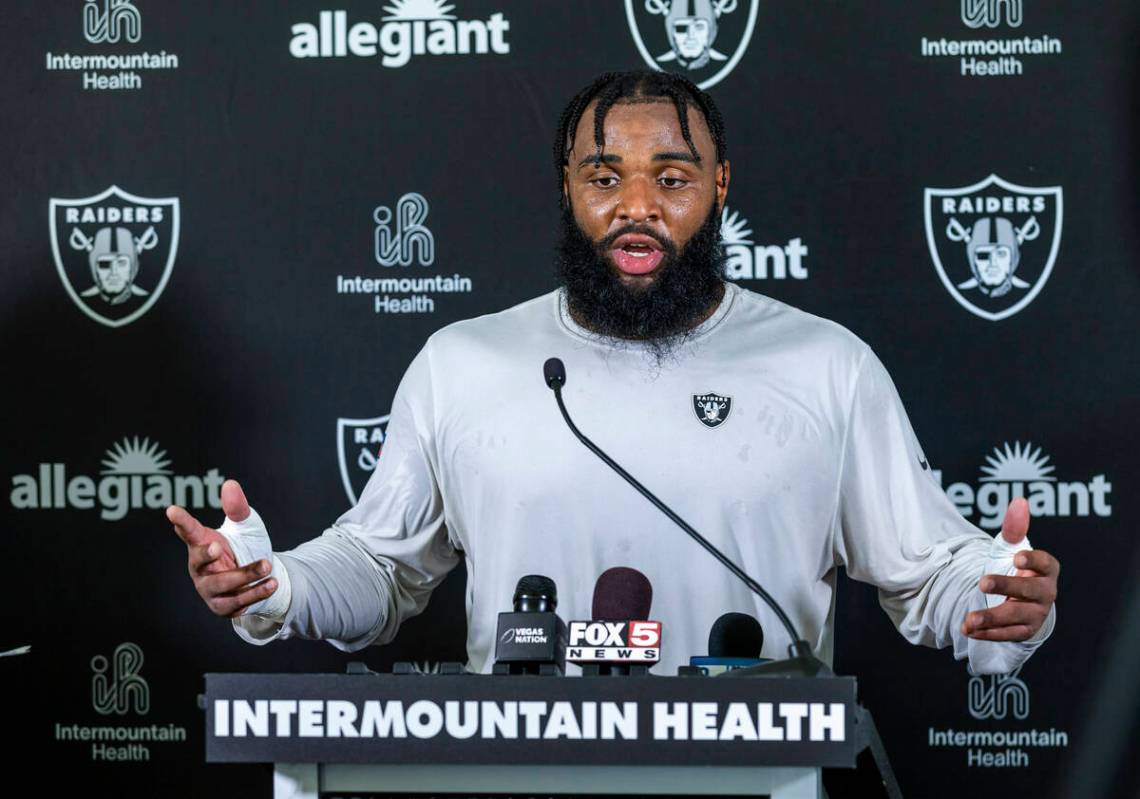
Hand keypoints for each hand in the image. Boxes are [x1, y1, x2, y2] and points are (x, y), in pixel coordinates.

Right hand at [167, 479, 277, 618]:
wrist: (260, 578)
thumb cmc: (245, 547)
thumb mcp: (246, 527)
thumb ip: (238, 508)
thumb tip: (231, 484)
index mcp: (202, 544)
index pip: (189, 531)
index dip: (181, 521)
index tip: (172, 510)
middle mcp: (200, 568)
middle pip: (200, 562)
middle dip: (207, 555)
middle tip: (218, 546)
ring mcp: (208, 589)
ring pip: (222, 585)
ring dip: (245, 575)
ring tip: (267, 566)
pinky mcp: (222, 607)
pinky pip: (236, 602)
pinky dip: (255, 593)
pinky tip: (271, 584)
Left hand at [962, 497, 1058, 641]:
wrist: (1019, 599)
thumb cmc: (1016, 568)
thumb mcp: (1012, 548)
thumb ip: (1015, 527)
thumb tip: (1019, 501)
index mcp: (1047, 570)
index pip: (1045, 563)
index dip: (1032, 560)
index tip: (1016, 557)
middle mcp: (1045, 593)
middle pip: (1028, 591)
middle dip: (1006, 587)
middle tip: (982, 583)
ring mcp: (1036, 614)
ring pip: (1016, 617)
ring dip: (991, 618)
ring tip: (969, 619)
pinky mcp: (1024, 631)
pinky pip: (1006, 634)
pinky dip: (987, 634)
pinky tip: (967, 630)